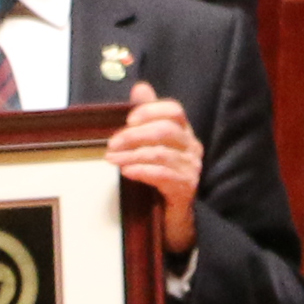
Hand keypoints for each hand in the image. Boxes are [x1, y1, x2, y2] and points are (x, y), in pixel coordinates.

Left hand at [106, 80, 202, 256]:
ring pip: (161, 153)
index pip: (174, 110)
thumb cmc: (160, 175)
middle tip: (111, 144)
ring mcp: (191, 169)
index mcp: (184, 132)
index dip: (151, 110)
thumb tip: (140, 87)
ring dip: (132, 155)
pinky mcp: (186, 189)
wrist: (172, 216)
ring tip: (111, 160)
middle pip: (166, 130)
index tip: (127, 119)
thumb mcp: (152, 144)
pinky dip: (142, 171)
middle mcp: (192, 147)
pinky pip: (164, 175)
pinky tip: (127, 172)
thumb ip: (147, 116)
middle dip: (135, 135)